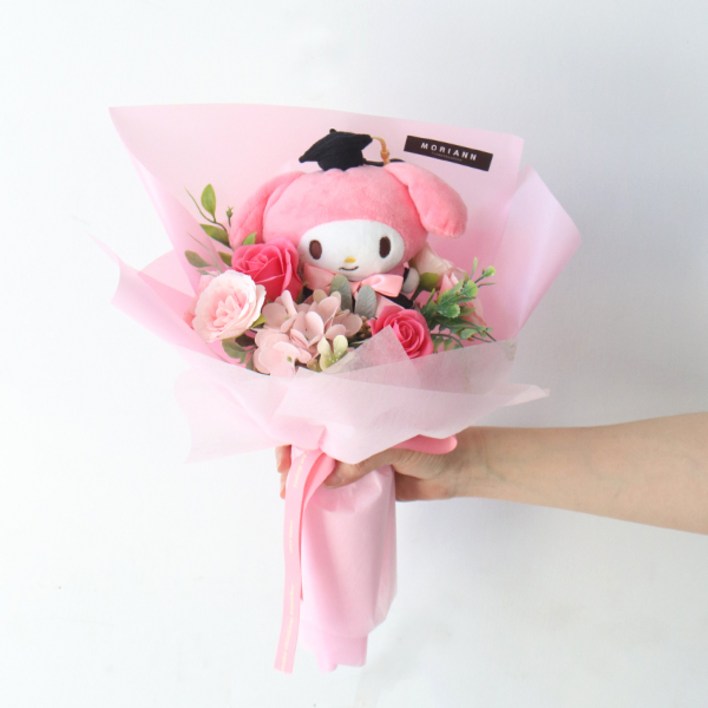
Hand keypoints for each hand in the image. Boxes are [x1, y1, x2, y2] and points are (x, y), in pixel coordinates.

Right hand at [275, 428, 488, 500]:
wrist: (464, 469)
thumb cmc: (436, 446)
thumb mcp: (397, 445)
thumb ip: (363, 458)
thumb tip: (326, 480)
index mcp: (359, 413)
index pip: (317, 416)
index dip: (294, 432)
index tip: (284, 456)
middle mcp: (354, 432)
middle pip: (313, 441)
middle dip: (293, 459)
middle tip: (285, 485)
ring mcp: (359, 456)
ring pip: (322, 464)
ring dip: (304, 478)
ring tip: (291, 497)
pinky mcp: (367, 479)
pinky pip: (339, 485)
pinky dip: (322, 492)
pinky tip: (310, 503)